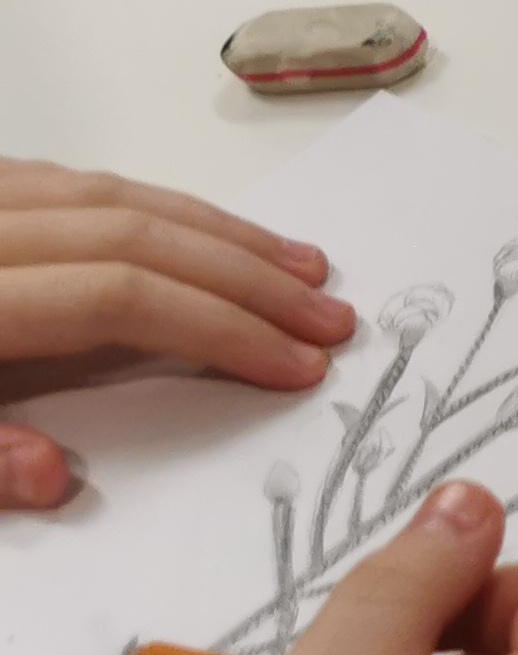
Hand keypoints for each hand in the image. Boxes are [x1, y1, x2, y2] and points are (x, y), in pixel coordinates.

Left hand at [0, 159, 356, 511]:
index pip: (119, 298)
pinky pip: (72, 179)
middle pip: (133, 236)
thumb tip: (50, 475)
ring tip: (300, 265)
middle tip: (329, 317)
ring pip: (111, 193)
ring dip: (216, 232)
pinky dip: (152, 203)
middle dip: (246, 279)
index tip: (295, 366)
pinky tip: (198, 230)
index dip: (218, 328)